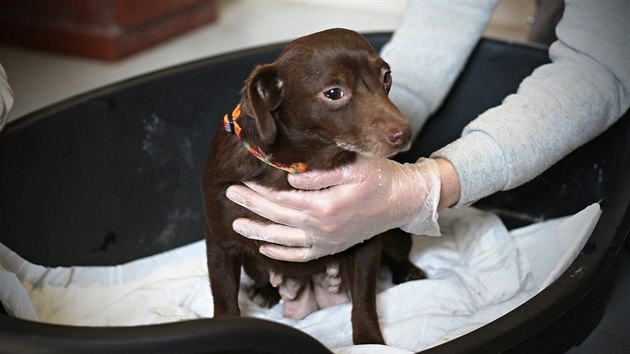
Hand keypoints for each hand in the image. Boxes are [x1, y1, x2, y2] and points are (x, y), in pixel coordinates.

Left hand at [226, 156, 443, 261]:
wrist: (405, 201)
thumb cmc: (381, 178)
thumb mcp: (353, 167)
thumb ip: (319, 174)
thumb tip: (290, 176)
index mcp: (325, 206)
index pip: (283, 200)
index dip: (260, 191)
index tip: (243, 181)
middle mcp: (323, 228)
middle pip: (279, 219)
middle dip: (252, 207)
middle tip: (231, 196)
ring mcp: (328, 240)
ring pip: (285, 240)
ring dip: (260, 233)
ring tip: (238, 225)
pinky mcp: (333, 246)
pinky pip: (303, 255)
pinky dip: (283, 254)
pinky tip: (266, 249)